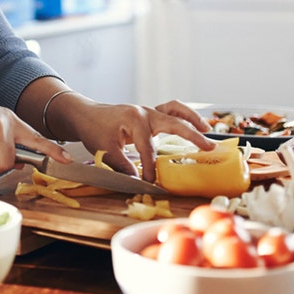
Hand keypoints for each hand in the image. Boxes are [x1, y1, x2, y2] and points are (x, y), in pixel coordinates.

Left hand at [59, 99, 215, 182]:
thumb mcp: (104, 150)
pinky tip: (195, 125)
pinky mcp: (149, 114)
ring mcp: (148, 111)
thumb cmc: (93, 129)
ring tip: (207, 130)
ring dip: (192, 119)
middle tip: (209, 148)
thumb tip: (139, 181)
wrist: (85, 114)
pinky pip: (170, 111)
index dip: (151, 168)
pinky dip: (183, 116)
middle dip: (192, 136)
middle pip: (174, 123)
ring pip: (175, 110)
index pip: (148, 149)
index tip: (152, 183)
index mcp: (134, 120)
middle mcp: (145, 112)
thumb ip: (123, 165)